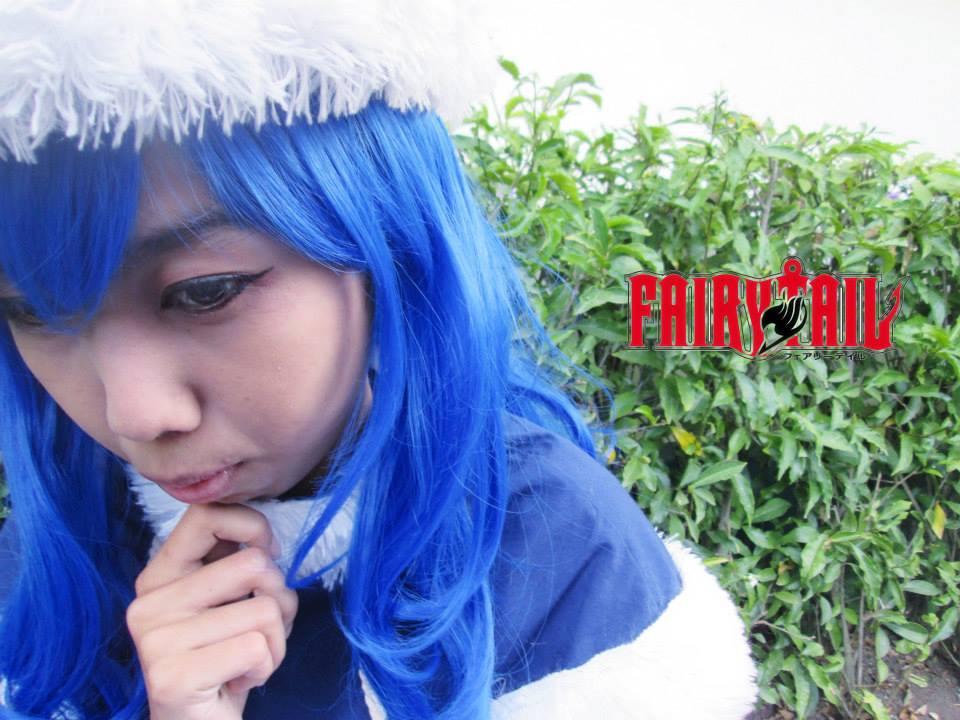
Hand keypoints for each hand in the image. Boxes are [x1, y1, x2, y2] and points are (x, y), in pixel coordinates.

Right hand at [126, 503, 298, 719]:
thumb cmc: (224, 659)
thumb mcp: (227, 601)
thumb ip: (237, 564)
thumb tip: (266, 543)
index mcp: (158, 574)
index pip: (207, 514)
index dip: (253, 527)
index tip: (267, 555)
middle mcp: (148, 602)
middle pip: (254, 564)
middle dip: (278, 599)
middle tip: (258, 631)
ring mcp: (156, 640)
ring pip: (265, 609)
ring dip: (276, 641)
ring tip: (247, 660)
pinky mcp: (173, 676)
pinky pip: (258, 647)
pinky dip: (266, 666)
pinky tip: (239, 681)